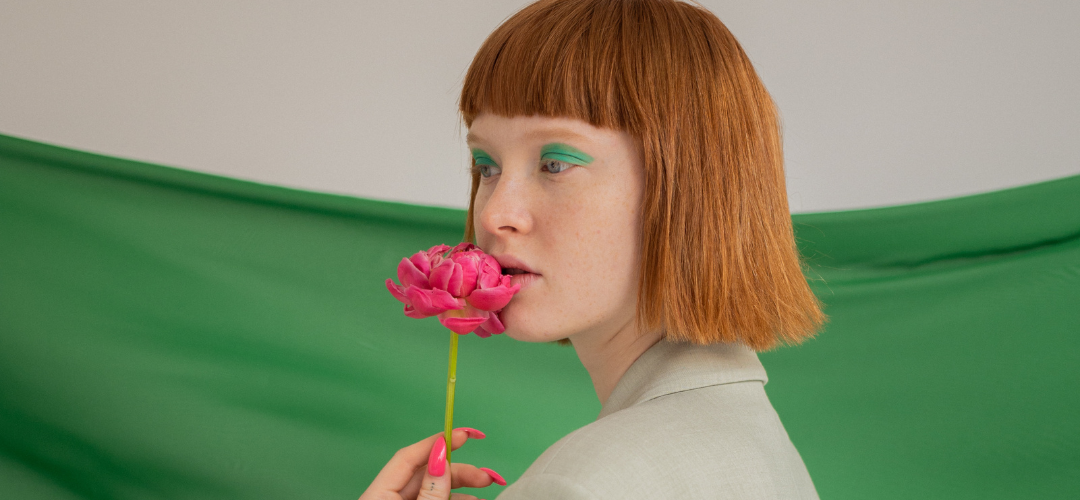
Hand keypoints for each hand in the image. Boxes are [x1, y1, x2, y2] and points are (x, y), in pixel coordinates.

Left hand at [360, 427, 506, 499]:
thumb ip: (431, 489)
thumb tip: (442, 455)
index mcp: (378, 495)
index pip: (408, 457)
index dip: (438, 442)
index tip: (464, 434)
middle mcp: (388, 499)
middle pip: (427, 474)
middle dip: (459, 471)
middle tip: (487, 476)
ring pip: (435, 491)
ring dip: (462, 489)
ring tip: (486, 489)